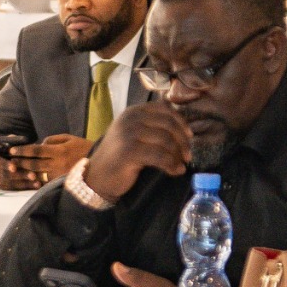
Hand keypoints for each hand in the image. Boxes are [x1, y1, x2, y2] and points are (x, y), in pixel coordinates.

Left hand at [0, 134, 89, 190]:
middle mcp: (57, 164)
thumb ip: (53, 140)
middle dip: (20, 162)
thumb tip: (39, 145)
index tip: (11, 150)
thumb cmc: (83, 148)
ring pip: (37, 175)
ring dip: (25, 173)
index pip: (36, 150)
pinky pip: (45, 183)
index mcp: (59, 151)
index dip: (23, 150)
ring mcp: (59, 175)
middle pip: (34, 164)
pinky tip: (28, 180)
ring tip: (15, 171)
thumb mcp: (69, 138)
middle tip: (9, 161)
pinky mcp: (61, 183)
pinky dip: (36, 181)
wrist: (100, 165)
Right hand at [78, 104, 192, 204]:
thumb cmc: (119, 157)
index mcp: (133, 112)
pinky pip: (160, 157)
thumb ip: (151, 126)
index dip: (181, 122)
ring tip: (181, 165)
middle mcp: (130, 119)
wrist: (97, 177)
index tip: (189, 136)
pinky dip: (172, 165)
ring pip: (166, 140)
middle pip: (168, 124)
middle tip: (188, 155)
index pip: (164, 109)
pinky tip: (176, 171)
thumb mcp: (132, 134)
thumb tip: (182, 126)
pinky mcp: (130, 152)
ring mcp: (129, 134)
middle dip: (182, 141)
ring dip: (178, 155)